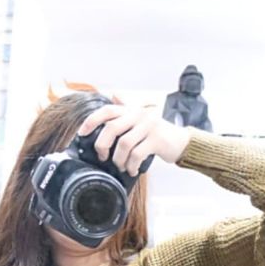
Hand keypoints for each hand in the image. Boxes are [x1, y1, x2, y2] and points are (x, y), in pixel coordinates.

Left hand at [76, 103, 192, 176]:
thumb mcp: (143, 119)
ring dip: (119, 159)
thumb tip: (114, 95)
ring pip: (124, 144)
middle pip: (112, 128)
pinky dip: (132, 165)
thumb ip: (128, 108)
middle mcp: (139, 115)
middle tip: (103, 157)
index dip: (91, 121)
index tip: (82, 133)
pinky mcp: (157, 140)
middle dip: (103, 145)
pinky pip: (137, 154)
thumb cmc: (159, 134)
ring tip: (121, 166)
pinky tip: (132, 169)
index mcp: (132, 110)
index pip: (107, 111)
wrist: (182, 142)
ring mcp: (148, 127)